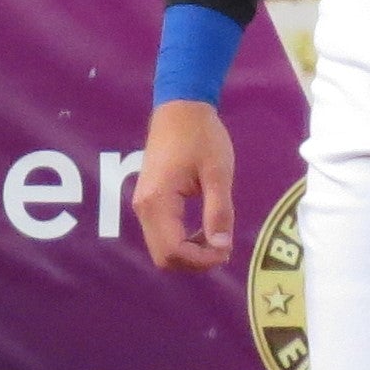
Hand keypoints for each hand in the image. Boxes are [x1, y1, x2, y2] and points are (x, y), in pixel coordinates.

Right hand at [132, 100, 235, 271]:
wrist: (180, 107)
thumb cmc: (201, 136)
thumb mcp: (218, 172)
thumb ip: (219, 211)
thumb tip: (222, 247)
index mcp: (158, 201)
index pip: (173, 250)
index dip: (201, 260)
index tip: (227, 251)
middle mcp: (143, 208)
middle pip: (163, 256)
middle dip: (194, 261)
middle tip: (223, 249)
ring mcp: (142, 205)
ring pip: (160, 248)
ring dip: (188, 253)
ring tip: (216, 240)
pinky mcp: (148, 201)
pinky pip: (161, 234)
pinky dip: (181, 241)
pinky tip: (203, 231)